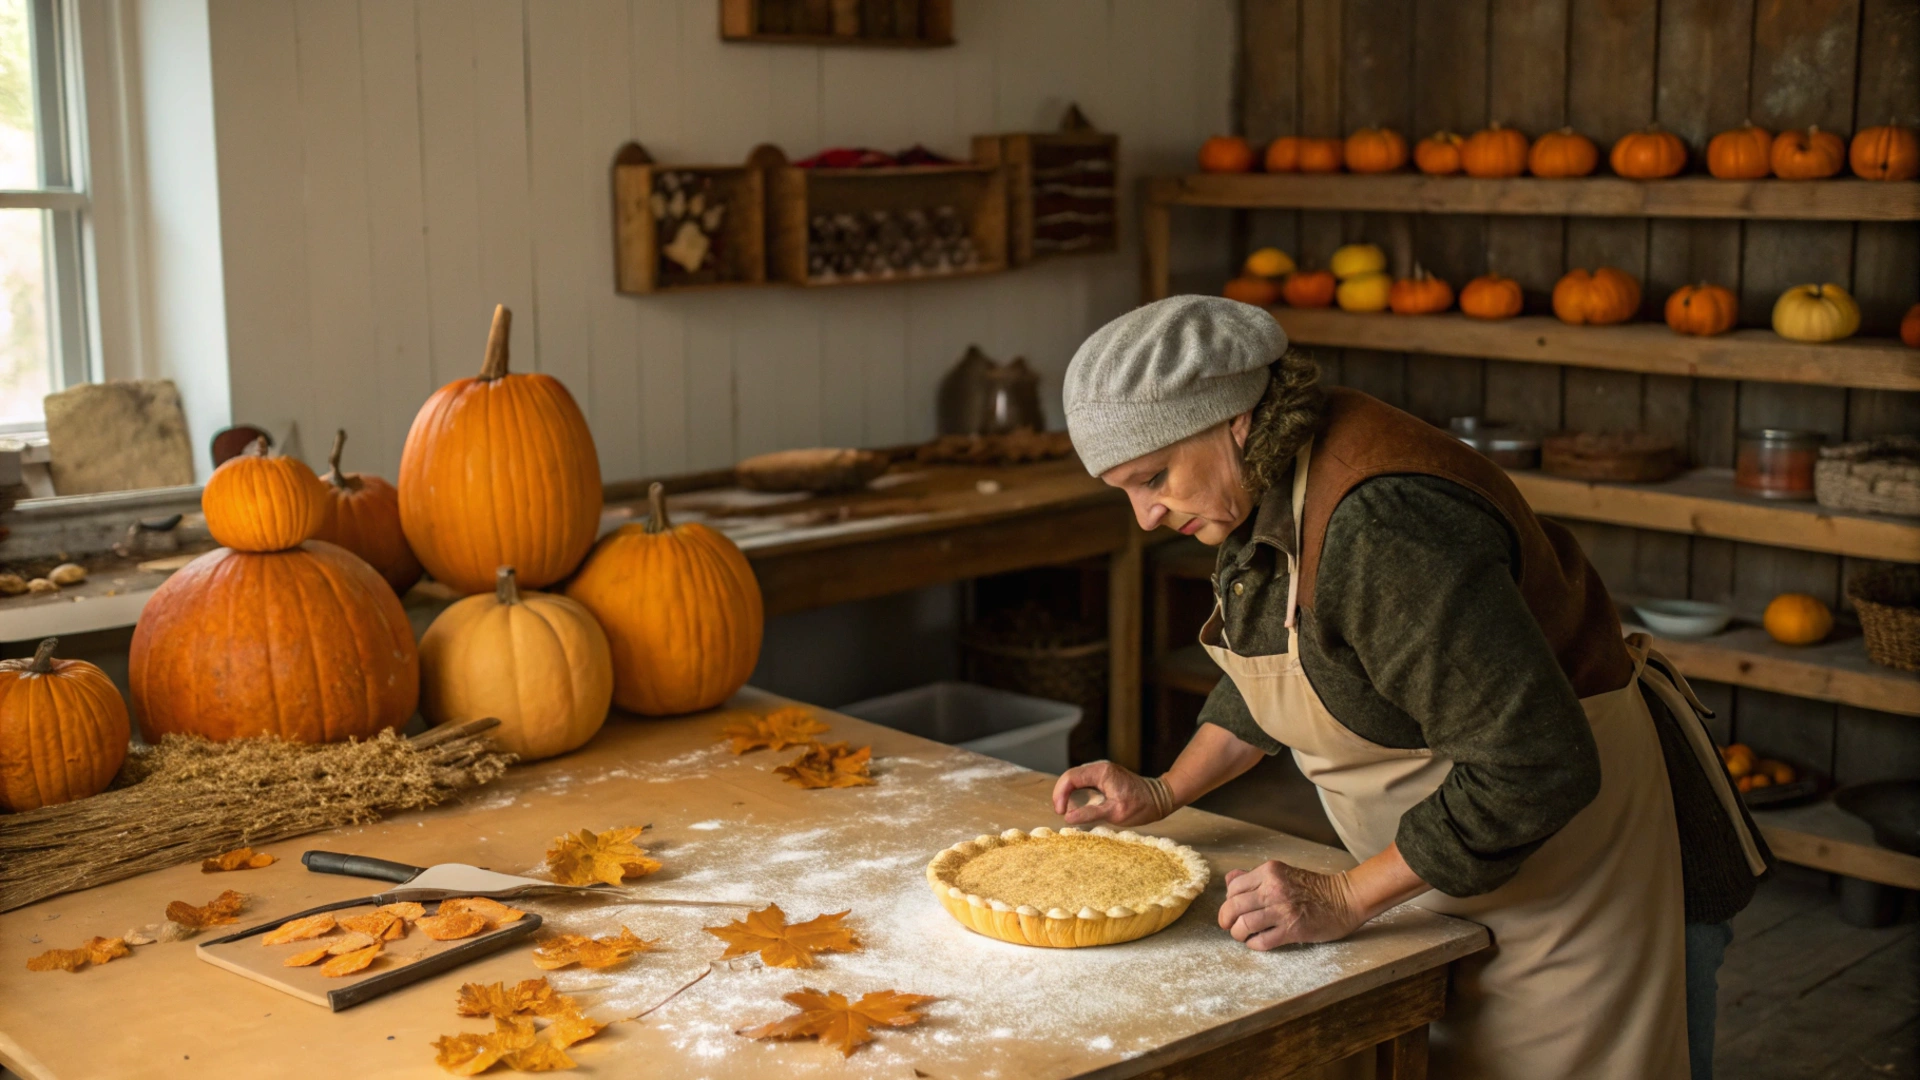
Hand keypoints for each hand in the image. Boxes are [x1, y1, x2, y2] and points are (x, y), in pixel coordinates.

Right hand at [1050, 761, 1168, 826]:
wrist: (1160, 799)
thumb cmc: (1140, 806)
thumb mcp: (1115, 813)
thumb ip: (1090, 814)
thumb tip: (1068, 818)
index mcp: (1101, 772)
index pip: (1070, 778)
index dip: (1060, 795)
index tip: (1061, 812)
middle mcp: (1099, 767)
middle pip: (1070, 777)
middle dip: (1061, 794)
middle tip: (1062, 813)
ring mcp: (1102, 771)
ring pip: (1075, 779)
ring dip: (1068, 794)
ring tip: (1067, 810)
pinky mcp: (1104, 777)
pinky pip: (1084, 782)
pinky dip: (1077, 793)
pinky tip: (1078, 806)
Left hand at [1216, 860, 1362, 949]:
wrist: (1345, 899)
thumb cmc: (1313, 888)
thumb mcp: (1282, 873)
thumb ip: (1254, 877)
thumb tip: (1229, 881)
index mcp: (1269, 871)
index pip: (1233, 887)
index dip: (1228, 900)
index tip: (1233, 908)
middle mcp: (1273, 888)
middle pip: (1233, 906)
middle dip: (1226, 920)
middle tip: (1229, 926)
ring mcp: (1283, 910)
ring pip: (1244, 925)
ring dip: (1238, 934)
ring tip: (1242, 935)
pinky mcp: (1292, 930)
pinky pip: (1261, 941)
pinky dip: (1253, 944)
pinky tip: (1257, 942)